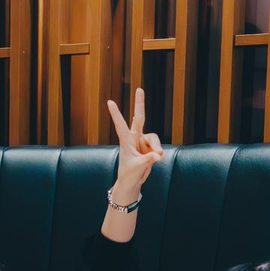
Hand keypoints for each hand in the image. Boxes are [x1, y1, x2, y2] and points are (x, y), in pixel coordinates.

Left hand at [107, 88, 163, 203]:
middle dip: (140, 103)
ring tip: (158, 158)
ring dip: (157, 147)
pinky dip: (159, 154)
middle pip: (139, 118)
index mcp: (126, 140)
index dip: (115, 113)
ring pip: (154, 139)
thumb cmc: (129, 174)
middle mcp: (135, 138)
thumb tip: (160, 155)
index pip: (120, 124)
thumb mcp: (138, 167)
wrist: (132, 181)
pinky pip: (158, 147)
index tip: (109, 101)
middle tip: (139, 88)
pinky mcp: (151, 147)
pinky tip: (157, 160)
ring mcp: (143, 142)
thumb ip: (149, 160)